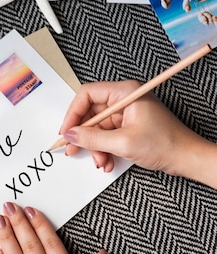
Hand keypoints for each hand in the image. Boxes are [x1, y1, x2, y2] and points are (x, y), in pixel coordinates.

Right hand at [59, 80, 212, 178]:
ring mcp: (126, 113)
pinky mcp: (127, 125)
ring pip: (97, 128)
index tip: (66, 131)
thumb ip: (92, 138)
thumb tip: (70, 135)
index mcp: (125, 92)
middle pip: (90, 113)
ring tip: (100, 161)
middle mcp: (124, 99)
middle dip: (84, 135)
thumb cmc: (166, 144)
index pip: (87, 94)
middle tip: (73, 149)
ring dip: (95, 147)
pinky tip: (107, 161)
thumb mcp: (122, 142)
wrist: (187, 158)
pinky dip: (103, 149)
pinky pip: (106, 135)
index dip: (73, 113)